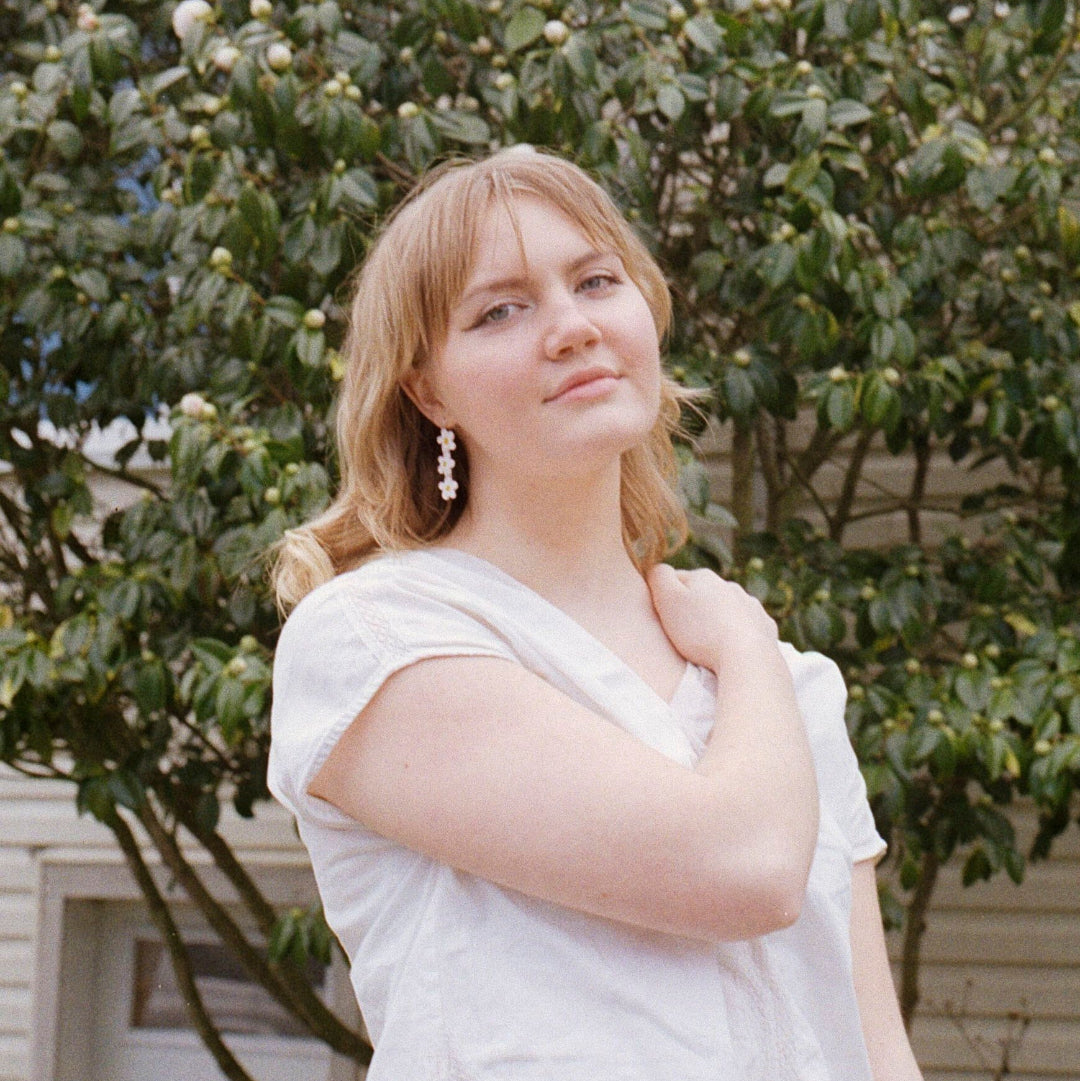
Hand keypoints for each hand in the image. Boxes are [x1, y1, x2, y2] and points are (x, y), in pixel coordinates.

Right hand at [646, 563, 778, 670]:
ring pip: (726, 609)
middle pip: (703, 595)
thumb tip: (657, 569)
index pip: (675, 580)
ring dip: (716, 621)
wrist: (747, 658)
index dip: (665, 598)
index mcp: (704, 577)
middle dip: (693, 610)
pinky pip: (747, 627)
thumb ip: (659, 577)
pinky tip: (731, 649)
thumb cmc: (700, 631)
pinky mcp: (765, 627)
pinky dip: (737, 635)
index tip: (664, 618)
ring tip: (707, 645)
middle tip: (683, 635)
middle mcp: (730, 586)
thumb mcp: (668, 600)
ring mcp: (750, 606)